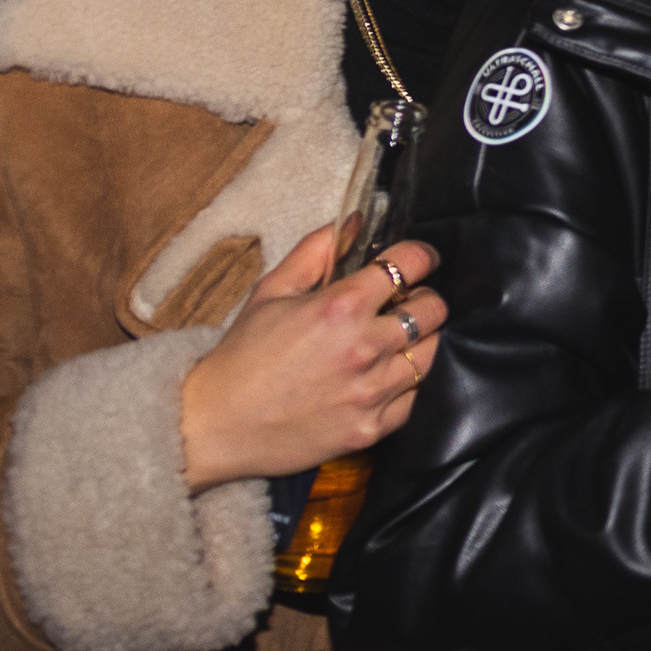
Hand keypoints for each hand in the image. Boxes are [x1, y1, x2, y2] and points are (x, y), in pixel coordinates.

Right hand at [179, 222, 448, 489]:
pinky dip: (405, 385)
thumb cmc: (242, 356)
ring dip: (418, 342)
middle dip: (422, 299)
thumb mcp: (271, 291)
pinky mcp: (373, 428)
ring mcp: (372, 391)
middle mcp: (365, 347)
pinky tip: (379, 378)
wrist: (215, 425)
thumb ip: (316, 251)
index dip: (420, 256)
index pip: (410, 263)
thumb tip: (353, 222)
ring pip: (432, 353)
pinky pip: (415, 397)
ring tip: (390, 342)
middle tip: (402, 304)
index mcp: (341, 306)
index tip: (419, 260)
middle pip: (434, 309)